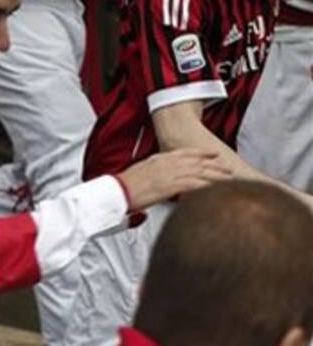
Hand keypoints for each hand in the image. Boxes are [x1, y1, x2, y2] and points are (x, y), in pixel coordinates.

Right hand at [116, 149, 231, 210]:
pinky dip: (208, 186)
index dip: (202, 153)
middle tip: (228, 168)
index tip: (214, 154)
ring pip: (200, 172)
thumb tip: (160, 179)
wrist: (115, 192)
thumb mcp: (140, 174)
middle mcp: (167, 163)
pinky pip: (195, 184)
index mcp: (159, 158)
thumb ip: (153, 174)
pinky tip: (217, 189)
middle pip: (197, 162)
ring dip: (216, 175)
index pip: (186, 152)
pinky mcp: (171, 186)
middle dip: (215, 165)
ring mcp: (170, 174)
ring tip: (229, 179)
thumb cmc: (123, 187)